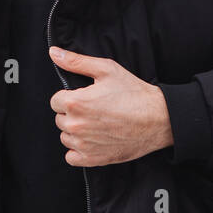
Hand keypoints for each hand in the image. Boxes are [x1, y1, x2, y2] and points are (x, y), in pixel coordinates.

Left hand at [48, 46, 173, 166]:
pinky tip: (93, 140)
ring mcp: (84, 144)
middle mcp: (76, 125)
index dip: (69, 97)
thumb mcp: (106, 69)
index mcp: (76, 102)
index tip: (83, 98)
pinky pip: (72, 157)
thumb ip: (76, 61)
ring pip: (65, 137)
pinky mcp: (93, 159)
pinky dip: (79, 150)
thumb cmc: (134, 94)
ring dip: (75, 131)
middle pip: (60, 119)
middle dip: (72, 113)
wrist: (158, 119)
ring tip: (96, 123)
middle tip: (93, 109)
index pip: (55, 101)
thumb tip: (55, 53)